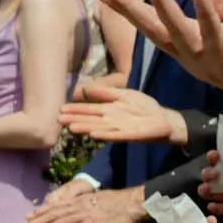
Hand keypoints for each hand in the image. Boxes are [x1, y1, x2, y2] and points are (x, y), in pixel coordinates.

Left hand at [21, 182, 145, 222]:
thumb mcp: (100, 203)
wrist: (135, 203)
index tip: (29, 217)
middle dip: (36, 222)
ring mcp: (84, 215)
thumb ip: (88, 209)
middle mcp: (79, 206)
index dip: (42, 212)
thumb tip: (81, 216)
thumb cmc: (122, 205)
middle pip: (53, 214)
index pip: (57, 206)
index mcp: (80, 201)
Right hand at [59, 80, 185, 145]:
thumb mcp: (124, 94)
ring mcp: (119, 128)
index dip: (75, 109)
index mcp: (108, 110)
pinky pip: (116, 135)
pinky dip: (105, 135)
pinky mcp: (130, 135)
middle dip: (75, 119)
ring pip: (99, 128)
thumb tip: (86, 87)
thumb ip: (106, 92)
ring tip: (71, 128)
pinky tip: (94, 135)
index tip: (60, 110)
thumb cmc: (143, 107)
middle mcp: (110, 120)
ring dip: (86, 128)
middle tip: (59, 120)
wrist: (163, 119)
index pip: (88, 109)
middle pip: (90, 119)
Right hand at [106, 0, 222, 126]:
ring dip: (162, 8)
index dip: (134, 8)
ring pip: (178, 35)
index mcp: (195, 47)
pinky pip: (215, 38)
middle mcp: (195, 58)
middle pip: (156, 32)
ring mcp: (210, 65)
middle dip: (130, 10)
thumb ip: (218, 0)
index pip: (158, 25)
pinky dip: (207, 13)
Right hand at [200, 151, 222, 222]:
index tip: (214, 156)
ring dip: (204, 189)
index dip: (213, 157)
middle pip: (209, 175)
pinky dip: (215, 207)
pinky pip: (219, 208)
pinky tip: (214, 205)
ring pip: (208, 191)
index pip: (220, 161)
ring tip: (208, 188)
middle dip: (207, 173)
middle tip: (214, 173)